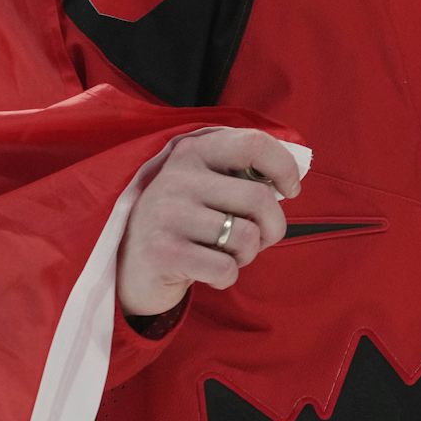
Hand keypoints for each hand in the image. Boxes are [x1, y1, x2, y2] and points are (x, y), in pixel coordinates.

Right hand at [117, 129, 301, 317]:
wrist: (128, 267)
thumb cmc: (186, 224)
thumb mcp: (207, 187)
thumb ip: (242, 175)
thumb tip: (292, 178)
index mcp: (192, 152)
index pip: (252, 143)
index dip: (283, 167)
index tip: (290, 190)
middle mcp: (177, 177)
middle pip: (260, 198)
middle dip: (273, 227)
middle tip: (259, 238)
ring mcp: (167, 214)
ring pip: (246, 236)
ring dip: (247, 254)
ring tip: (226, 254)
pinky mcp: (163, 252)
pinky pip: (226, 268)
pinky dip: (227, 276)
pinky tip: (209, 272)